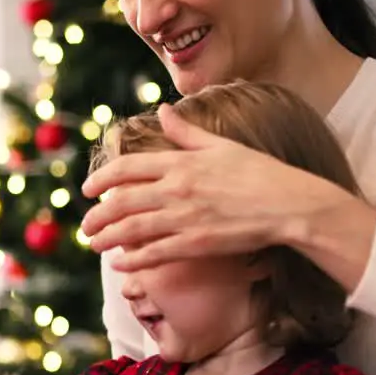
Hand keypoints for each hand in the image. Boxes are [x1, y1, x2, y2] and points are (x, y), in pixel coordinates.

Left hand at [80, 104, 358, 272]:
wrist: (290, 205)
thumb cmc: (260, 173)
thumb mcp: (221, 145)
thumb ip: (186, 132)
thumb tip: (163, 110)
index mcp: (181, 163)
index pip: (127, 168)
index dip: (101, 179)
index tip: (87, 189)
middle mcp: (177, 189)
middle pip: (121, 201)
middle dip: (96, 215)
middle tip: (85, 224)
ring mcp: (185, 218)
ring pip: (131, 229)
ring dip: (106, 238)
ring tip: (93, 244)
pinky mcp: (196, 244)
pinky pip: (154, 253)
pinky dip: (132, 260)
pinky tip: (120, 264)